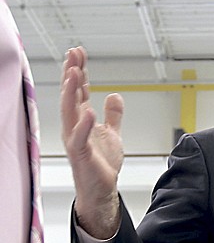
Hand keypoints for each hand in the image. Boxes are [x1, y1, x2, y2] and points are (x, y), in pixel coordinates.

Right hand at [60, 46, 123, 238]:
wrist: (102, 188)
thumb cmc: (102, 163)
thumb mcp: (112, 133)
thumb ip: (113, 115)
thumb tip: (115, 96)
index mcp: (82, 119)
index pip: (79, 90)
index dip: (79, 71)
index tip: (78, 53)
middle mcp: (75, 126)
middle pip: (71, 94)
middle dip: (72, 73)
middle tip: (73, 54)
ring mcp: (75, 138)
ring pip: (70, 111)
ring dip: (71, 91)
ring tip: (74, 73)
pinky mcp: (80, 153)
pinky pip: (80, 136)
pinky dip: (84, 124)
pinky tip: (88, 111)